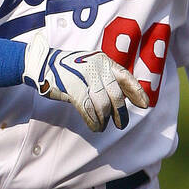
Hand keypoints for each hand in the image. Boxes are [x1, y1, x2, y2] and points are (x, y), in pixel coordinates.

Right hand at [23, 32, 148, 132]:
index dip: (136, 92)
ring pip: (103, 105)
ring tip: (102, 126)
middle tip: (121, 124)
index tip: (145, 105)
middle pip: (116, 96)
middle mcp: (98, 68)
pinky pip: (89, 110)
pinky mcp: (74, 90)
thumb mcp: (91, 65)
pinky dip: (93, 121)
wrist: (43, 64)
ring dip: (104, 119)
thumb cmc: (70, 68)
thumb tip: (123, 97)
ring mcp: (85, 78)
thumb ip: (107, 77)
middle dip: (120, 113)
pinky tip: (95, 127)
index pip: (126, 77)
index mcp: (104, 61)